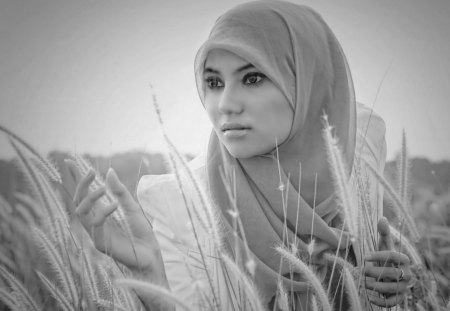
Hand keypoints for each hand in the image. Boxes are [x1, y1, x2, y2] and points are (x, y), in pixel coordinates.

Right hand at [66, 160, 173, 309]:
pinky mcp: (101, 243)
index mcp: (101, 212)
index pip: (84, 193)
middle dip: (81, 184)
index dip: (76, 178)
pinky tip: (114, 205)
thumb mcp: (132, 207)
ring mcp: (95, 232)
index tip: (70, 161)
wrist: (151, 254)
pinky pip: (95, 225)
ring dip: (90, 197)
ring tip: (103, 188)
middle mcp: (94, 222)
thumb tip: (109, 171)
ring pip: (81, 212)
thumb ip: (120, 191)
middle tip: (91, 171)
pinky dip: (103, 212)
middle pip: (78, 200)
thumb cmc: (141, 233)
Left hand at [364, 217, 411, 307]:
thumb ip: (383, 233)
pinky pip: (392, 302)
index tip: (364, 256)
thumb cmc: (385, 257)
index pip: (393, 255)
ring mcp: (404, 287)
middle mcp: (407, 274)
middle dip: (376, 272)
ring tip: (364, 282)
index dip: (378, 255)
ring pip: (392, 288)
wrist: (390, 275)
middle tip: (362, 270)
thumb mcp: (384, 245)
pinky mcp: (399, 297)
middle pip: (392, 273)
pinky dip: (380, 301)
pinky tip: (368, 296)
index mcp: (403, 259)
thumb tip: (382, 218)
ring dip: (377, 286)